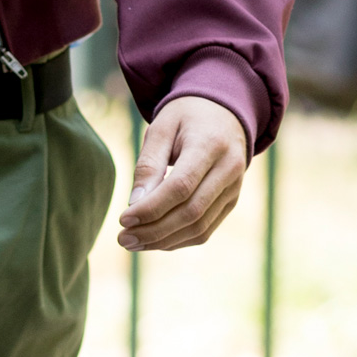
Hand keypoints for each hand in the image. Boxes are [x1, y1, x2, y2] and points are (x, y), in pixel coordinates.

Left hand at [118, 95, 249, 252]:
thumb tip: (135, 204)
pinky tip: (153, 240)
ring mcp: (234, 188)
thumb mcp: (161, 129)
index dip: (152, 208)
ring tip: (133, 242)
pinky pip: (205, 229)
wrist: (223, 114)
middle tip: (123, 239)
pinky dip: (178, 240)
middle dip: (154, 230)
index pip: (181, 186)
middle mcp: (229, 169)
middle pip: (191, 212)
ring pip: (199, 227)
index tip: (123, 220)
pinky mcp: (231, 201)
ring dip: (164, 241)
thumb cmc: (185, 118)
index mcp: (211, 145)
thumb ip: (148, 165)